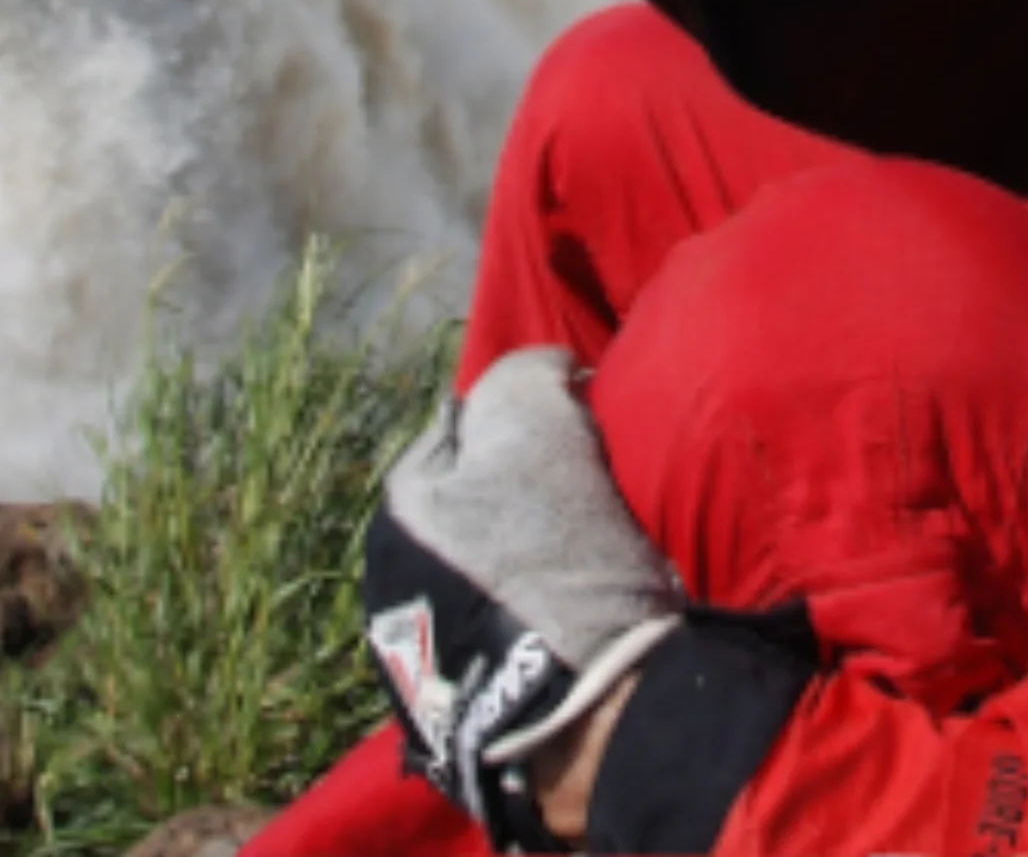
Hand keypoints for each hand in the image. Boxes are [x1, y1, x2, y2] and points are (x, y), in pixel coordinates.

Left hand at [366, 348, 816, 853]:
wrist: (581, 707)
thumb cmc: (557, 556)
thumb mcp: (540, 428)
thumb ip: (526, 376)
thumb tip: (545, 374)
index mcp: (399, 505)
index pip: (463, 419)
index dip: (529, 409)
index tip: (580, 421)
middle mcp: (388, 570)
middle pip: (470, 488)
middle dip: (519, 476)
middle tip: (583, 482)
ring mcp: (418, 640)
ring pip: (483, 550)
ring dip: (523, 540)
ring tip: (581, 550)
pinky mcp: (455, 691)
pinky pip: (496, 610)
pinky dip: (527, 598)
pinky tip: (566, 604)